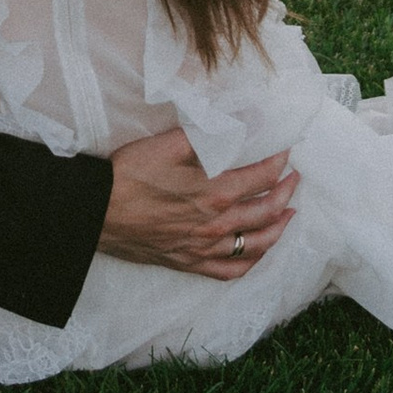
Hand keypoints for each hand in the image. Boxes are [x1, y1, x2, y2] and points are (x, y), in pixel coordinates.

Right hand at [97, 125, 298, 279]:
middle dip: (286, 192)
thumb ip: (208, 134)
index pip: (261, 176)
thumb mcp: (169, 144)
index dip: (278, 162)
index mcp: (215, 191)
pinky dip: (251, 262)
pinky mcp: (191, 263)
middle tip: (294, 179)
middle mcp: (217, 224)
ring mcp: (206, 247)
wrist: (98, 212)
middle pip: (266, 211)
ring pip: (256, 244)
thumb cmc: (131, 174)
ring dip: (278, 228)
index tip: (285, 151)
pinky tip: (257, 252)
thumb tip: (240, 122)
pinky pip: (231, 270)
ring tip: (289, 215)